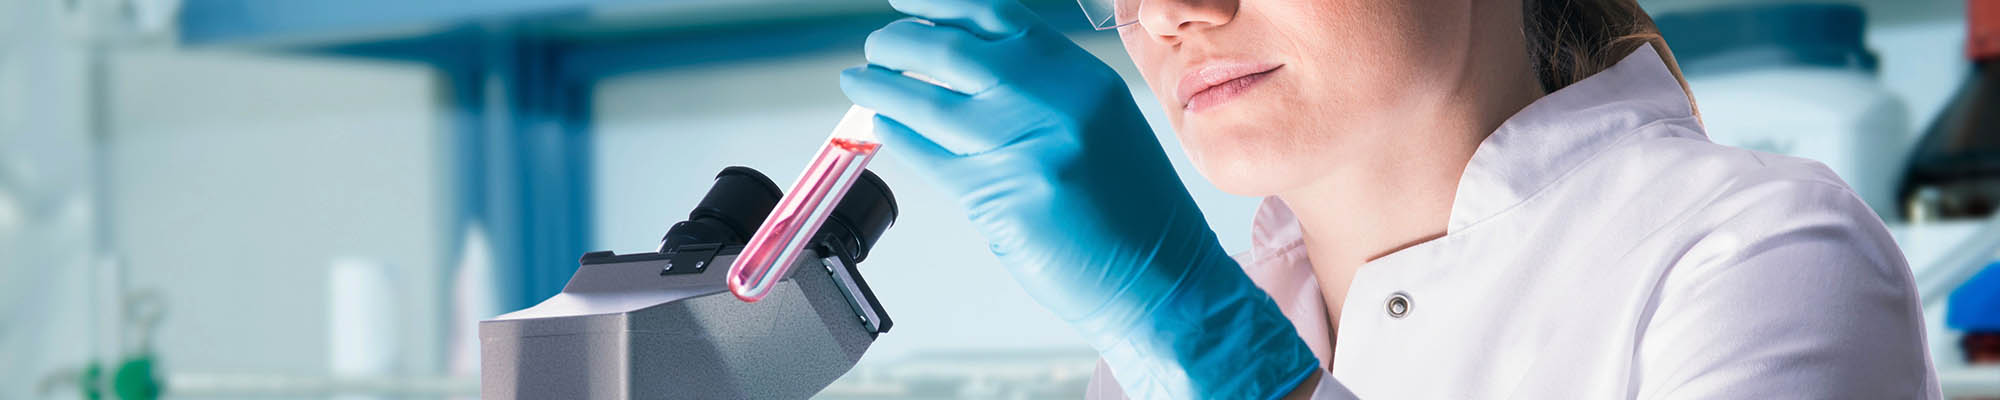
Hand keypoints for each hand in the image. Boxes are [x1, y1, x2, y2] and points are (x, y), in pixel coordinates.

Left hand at [839, 0, 1317, 397]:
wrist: (1162, 280)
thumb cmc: (1133, 212)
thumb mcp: (1100, 124)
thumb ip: (1040, 91)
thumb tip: (963, 67)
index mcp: (1080, 76)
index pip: (995, 14)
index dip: (938, 4)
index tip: (902, 1)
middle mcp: (1053, 99)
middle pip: (948, 49)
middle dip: (897, 43)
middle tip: (876, 50)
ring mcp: (1024, 146)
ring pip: (924, 100)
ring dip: (881, 88)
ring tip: (860, 83)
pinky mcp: (999, 196)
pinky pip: (927, 156)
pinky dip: (897, 137)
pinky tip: (885, 128)